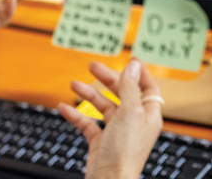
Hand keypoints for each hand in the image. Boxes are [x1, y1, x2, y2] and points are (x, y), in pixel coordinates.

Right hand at [57, 59, 162, 178]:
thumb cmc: (125, 151)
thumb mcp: (129, 112)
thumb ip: (129, 88)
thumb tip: (133, 66)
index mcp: (147, 115)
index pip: (147, 88)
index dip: (139, 73)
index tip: (129, 59)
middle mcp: (133, 122)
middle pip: (122, 93)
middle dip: (107, 79)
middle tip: (92, 66)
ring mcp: (116, 132)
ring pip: (102, 106)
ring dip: (89, 94)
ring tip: (74, 85)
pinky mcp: (100, 142)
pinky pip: (88, 123)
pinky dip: (76, 115)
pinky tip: (65, 108)